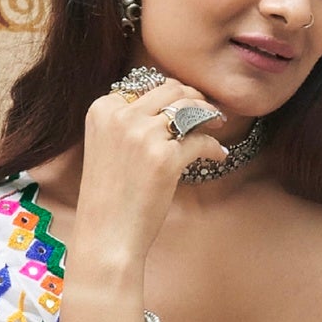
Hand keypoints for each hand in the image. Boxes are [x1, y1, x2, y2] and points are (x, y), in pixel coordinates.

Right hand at [72, 73, 220, 274]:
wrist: (106, 235)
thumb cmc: (109, 197)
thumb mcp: (106, 146)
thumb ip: (127, 122)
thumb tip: (169, 104)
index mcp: (102, 109)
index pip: (146, 86)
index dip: (171, 95)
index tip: (185, 105)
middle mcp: (120, 116)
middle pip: (171, 90)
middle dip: (194, 98)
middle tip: (208, 112)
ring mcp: (142, 135)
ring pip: (189, 109)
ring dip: (208, 115)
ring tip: (217, 126)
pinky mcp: (164, 158)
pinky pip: (201, 141)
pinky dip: (214, 147)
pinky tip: (218, 155)